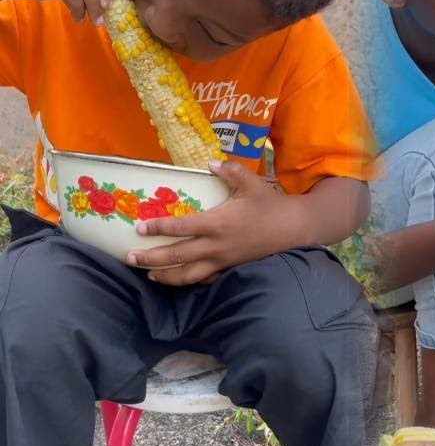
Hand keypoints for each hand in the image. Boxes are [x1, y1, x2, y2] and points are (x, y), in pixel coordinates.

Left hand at [127, 161, 306, 284]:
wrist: (295, 229)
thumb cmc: (271, 205)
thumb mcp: (251, 183)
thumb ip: (229, 171)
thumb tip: (209, 163)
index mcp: (216, 223)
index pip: (178, 228)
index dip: (156, 228)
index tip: (139, 228)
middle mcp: (215, 246)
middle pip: (175, 256)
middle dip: (150, 259)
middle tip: (130, 258)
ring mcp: (223, 261)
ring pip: (187, 275)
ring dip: (165, 276)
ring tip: (149, 275)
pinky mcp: (231, 269)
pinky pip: (206, 280)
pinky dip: (190, 282)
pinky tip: (181, 280)